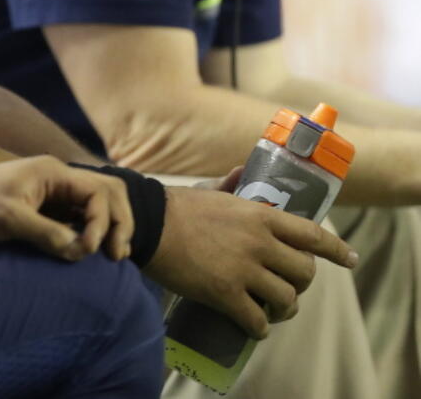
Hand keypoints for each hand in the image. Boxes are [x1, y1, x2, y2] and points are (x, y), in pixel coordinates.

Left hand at [0, 155, 133, 261]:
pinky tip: (91, 250)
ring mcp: (54, 191)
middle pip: (108, 192)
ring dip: (109, 226)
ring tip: (112, 254)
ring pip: (98, 203)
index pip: (99, 192)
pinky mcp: (47, 206)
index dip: (102, 222)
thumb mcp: (8, 219)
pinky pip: (81, 214)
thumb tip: (81, 251)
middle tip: (117, 254)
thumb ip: (46, 233)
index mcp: (53, 172)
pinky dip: (92, 230)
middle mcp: (59, 178)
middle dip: (118, 221)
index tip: (88, 249)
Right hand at [144, 185, 358, 338]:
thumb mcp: (211, 190)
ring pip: (286, 300)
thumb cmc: (176, 206)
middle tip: (289, 288)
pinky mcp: (225, 293)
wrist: (147, 224)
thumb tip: (242, 170)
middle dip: (302, 284)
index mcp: (261, 216)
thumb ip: (232, 183)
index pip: (314, 235)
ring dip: (283, 310)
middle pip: (305, 273)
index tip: (351, 260)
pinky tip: (255, 328)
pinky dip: (260, 328)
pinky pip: (256, 320)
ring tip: (273, 312)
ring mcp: (244, 270)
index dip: (337, 251)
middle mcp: (260, 243)